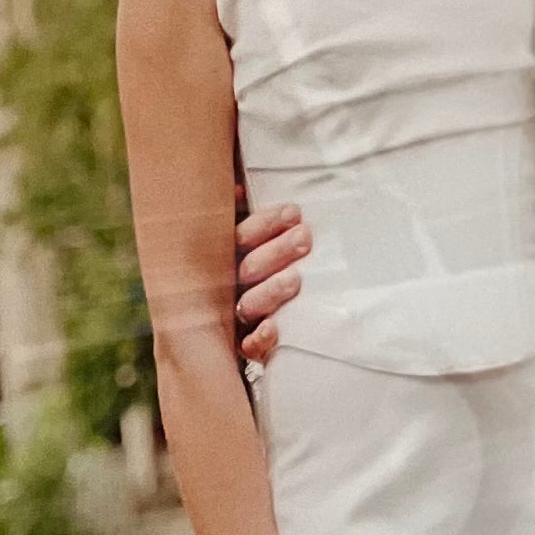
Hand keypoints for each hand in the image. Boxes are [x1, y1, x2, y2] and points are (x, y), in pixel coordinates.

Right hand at [235, 199, 311, 370]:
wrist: (262, 326)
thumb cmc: (270, 264)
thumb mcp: (258, 238)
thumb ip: (246, 212)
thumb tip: (238, 187)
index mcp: (231, 254)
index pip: (241, 237)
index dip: (265, 224)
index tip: (294, 213)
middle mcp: (230, 285)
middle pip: (248, 268)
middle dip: (277, 252)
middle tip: (304, 238)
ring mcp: (236, 316)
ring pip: (249, 304)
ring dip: (271, 291)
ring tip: (296, 280)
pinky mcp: (247, 345)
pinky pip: (248, 347)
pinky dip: (259, 339)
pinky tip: (273, 329)